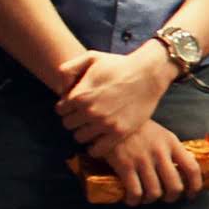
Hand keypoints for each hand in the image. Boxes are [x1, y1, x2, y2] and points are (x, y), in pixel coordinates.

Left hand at [56, 44, 173, 143]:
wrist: (149, 73)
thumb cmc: (119, 64)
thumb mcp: (90, 57)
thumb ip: (67, 70)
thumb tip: (60, 90)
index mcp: (79, 95)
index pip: (60, 110)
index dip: (68, 106)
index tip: (78, 104)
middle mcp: (90, 111)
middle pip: (68, 125)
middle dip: (75, 119)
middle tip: (86, 114)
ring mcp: (105, 124)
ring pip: (80, 138)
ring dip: (84, 132)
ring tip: (94, 124)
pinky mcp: (119, 133)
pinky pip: (96, 150)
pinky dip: (95, 147)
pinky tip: (100, 138)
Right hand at [95, 121, 202, 204]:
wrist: (113, 120)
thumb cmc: (139, 130)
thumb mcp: (161, 135)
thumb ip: (172, 151)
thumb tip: (183, 172)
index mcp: (172, 143)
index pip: (192, 168)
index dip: (195, 186)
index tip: (191, 194)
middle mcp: (160, 152)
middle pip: (175, 186)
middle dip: (172, 197)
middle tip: (165, 197)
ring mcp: (142, 160)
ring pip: (155, 193)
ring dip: (151, 199)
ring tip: (145, 197)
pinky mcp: (125, 166)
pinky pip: (135, 192)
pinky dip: (134, 200)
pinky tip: (131, 198)